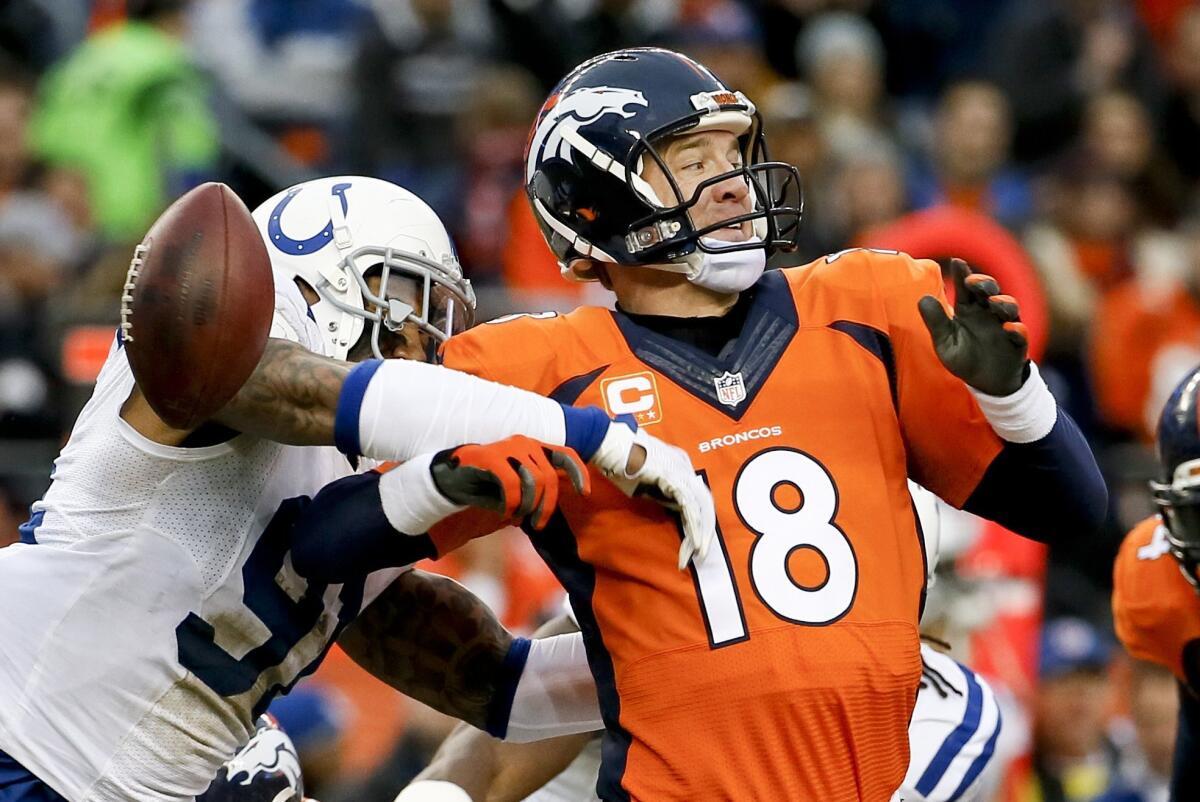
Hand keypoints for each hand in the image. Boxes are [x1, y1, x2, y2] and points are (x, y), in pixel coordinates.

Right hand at [430, 436, 589, 528]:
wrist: (449, 479)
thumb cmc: (485, 486)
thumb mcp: (516, 489)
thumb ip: (535, 491)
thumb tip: (549, 507)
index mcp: (533, 448)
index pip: (565, 455)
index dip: (578, 473)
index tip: (584, 493)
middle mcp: (524, 443)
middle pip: (549, 478)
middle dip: (547, 506)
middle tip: (536, 524)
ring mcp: (507, 448)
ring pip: (534, 482)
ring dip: (527, 506)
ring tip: (515, 516)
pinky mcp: (490, 457)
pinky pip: (512, 485)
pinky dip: (511, 503)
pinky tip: (504, 511)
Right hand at [590, 420, 715, 568]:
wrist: (608, 445)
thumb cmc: (619, 463)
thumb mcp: (643, 484)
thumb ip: (659, 495)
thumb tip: (668, 510)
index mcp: (679, 464)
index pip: (696, 497)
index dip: (695, 521)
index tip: (690, 543)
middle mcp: (685, 465)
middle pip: (704, 502)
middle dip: (704, 530)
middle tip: (701, 553)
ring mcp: (681, 469)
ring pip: (701, 506)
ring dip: (700, 533)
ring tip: (698, 553)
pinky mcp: (673, 477)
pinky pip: (689, 506)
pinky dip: (693, 527)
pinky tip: (693, 542)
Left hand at [917, 258, 1028, 396]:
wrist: (986, 383)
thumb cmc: (964, 358)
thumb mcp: (945, 342)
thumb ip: (936, 322)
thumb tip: (922, 298)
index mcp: (968, 309)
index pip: (966, 288)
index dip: (963, 273)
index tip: (957, 261)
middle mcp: (988, 312)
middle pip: (990, 290)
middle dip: (984, 283)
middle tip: (974, 282)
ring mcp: (1005, 325)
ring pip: (1009, 307)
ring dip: (1003, 302)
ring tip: (994, 303)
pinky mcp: (1018, 342)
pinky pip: (1021, 333)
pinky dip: (1017, 329)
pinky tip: (1010, 328)